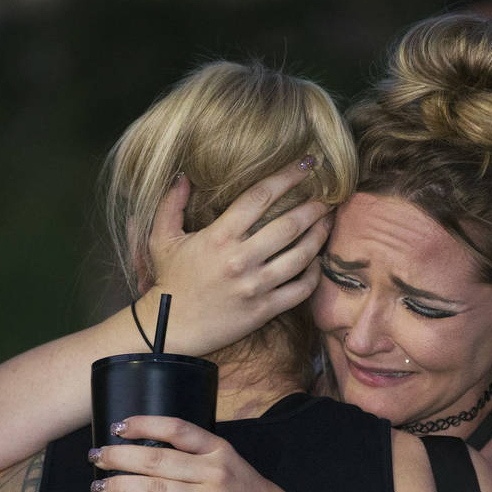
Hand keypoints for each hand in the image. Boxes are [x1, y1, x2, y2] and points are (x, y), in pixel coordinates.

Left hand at [87, 415, 299, 491]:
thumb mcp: (228, 463)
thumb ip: (195, 455)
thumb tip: (146, 449)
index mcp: (218, 449)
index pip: (176, 429)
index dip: (144, 424)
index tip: (118, 426)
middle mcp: (214, 470)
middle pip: (157, 459)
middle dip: (120, 456)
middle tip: (96, 457)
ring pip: (156, 488)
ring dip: (121, 485)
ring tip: (100, 485)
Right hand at [136, 160, 333, 356]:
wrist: (170, 328)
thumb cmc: (169, 281)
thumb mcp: (161, 239)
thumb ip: (171, 204)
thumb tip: (183, 176)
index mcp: (219, 237)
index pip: (260, 197)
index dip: (287, 176)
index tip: (306, 164)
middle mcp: (240, 259)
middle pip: (289, 225)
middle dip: (314, 206)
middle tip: (329, 194)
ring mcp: (255, 286)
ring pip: (301, 255)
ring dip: (320, 235)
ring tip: (329, 221)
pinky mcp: (264, 310)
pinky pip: (300, 290)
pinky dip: (314, 274)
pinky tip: (316, 261)